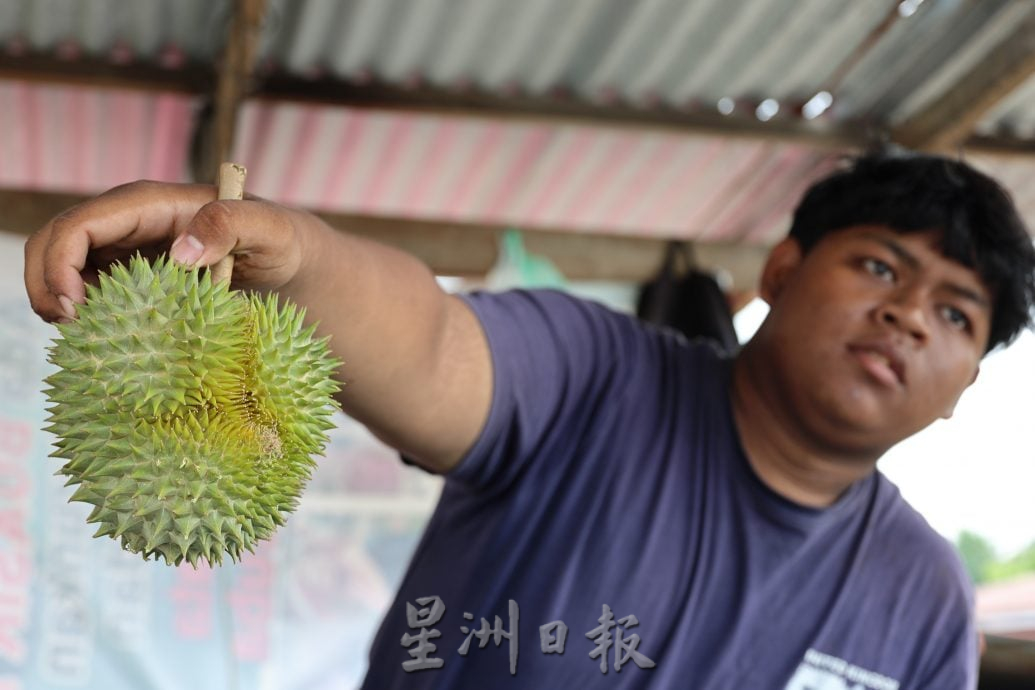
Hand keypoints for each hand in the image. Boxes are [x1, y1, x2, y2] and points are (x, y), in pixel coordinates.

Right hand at [24, 180, 313, 321]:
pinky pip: (91, 290)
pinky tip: (103, 336)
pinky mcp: (136, 276)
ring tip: (82, 335)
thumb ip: (232, 225)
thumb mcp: (270, 230)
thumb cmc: (281, 241)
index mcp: (151, 205)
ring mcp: (129, 249)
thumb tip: (181, 253)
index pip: (80, 225)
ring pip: (66, 267)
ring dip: (59, 300)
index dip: (60, 263)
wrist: (289, 261)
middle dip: (46, 283)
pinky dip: (85, 313)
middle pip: (57, 243)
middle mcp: (130, 223)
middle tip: (69, 328)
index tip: (75, 309)